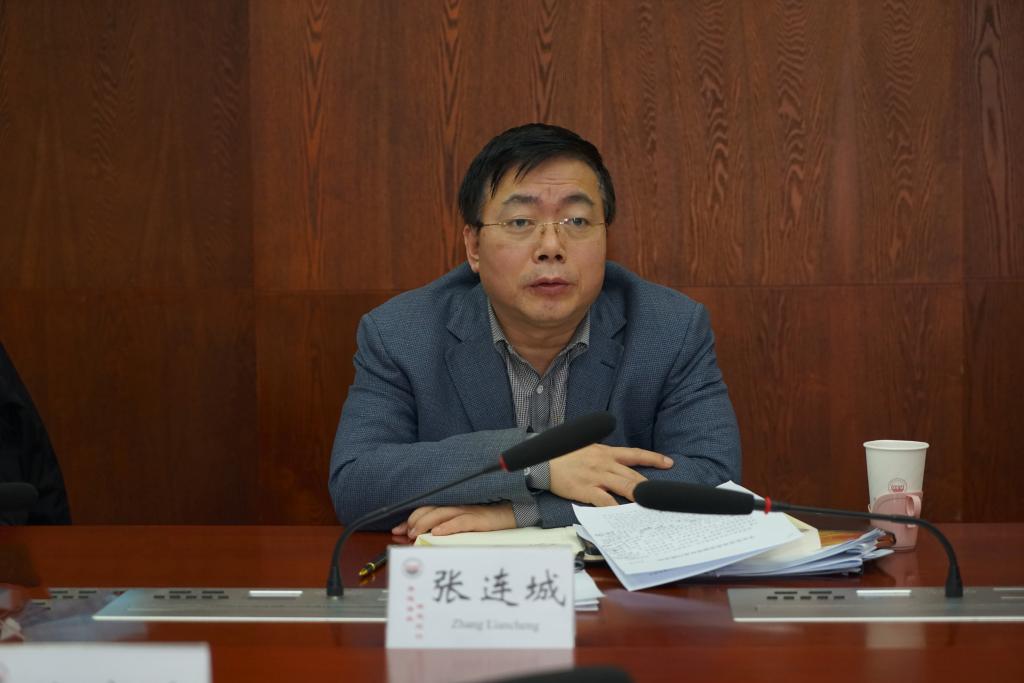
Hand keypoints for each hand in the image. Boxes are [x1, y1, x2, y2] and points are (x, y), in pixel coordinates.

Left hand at [391, 502, 515, 538]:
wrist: (513, 515)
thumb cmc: (488, 524)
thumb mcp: (464, 528)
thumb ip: (446, 532)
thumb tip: (424, 542)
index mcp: (451, 509)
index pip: (425, 510)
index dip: (410, 520)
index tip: (396, 530)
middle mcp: (456, 507)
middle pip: (429, 510)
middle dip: (413, 521)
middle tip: (403, 533)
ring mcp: (467, 512)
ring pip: (441, 514)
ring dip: (425, 523)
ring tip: (414, 534)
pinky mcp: (479, 519)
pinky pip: (461, 521)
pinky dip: (448, 527)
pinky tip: (437, 533)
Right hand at [549, 444, 672, 505]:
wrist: (543, 460)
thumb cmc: (564, 455)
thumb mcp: (587, 447)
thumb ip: (604, 455)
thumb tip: (617, 463)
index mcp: (606, 452)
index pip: (635, 454)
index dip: (654, 459)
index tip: (669, 463)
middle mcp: (605, 463)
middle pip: (634, 475)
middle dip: (650, 487)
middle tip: (663, 496)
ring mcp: (596, 476)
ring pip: (624, 486)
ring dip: (639, 497)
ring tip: (651, 505)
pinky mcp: (586, 489)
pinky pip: (604, 500)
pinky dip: (615, 508)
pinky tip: (623, 515)